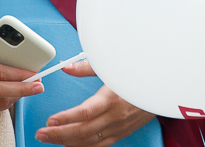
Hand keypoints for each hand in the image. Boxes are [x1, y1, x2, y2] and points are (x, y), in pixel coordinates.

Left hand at [35, 61, 154, 145]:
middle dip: (59, 134)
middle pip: (83, 130)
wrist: (163, 86)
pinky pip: (102, 144)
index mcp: (112, 98)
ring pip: (91, 140)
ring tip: (50, 140)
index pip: (84, 113)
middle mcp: (115, 116)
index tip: (50, 121)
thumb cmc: (138, 73)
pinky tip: (71, 145)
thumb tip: (66, 68)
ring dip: (68, 142)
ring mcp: (120, 126)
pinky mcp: (123, 132)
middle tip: (41, 134)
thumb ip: (86, 67)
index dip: (66, 118)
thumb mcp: (112, 65)